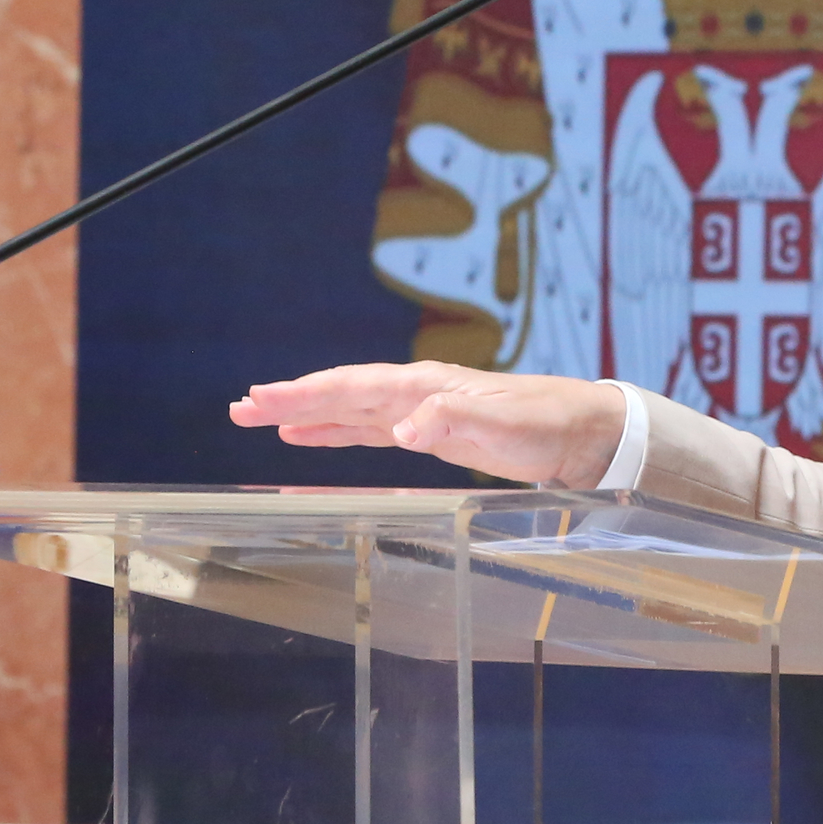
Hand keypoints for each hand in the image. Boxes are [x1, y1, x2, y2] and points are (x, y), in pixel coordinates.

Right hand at [227, 364, 626, 489]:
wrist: (582, 430)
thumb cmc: (547, 424)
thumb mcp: (504, 426)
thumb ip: (454, 421)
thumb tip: (403, 427)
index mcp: (425, 387)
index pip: (352, 388)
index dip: (306, 394)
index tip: (263, 398)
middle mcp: (416, 393)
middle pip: (340, 393)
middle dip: (290, 400)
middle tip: (240, 407)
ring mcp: (420, 409)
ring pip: (347, 409)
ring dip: (304, 413)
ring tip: (258, 416)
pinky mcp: (429, 430)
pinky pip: (367, 428)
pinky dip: (334, 430)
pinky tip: (307, 436)